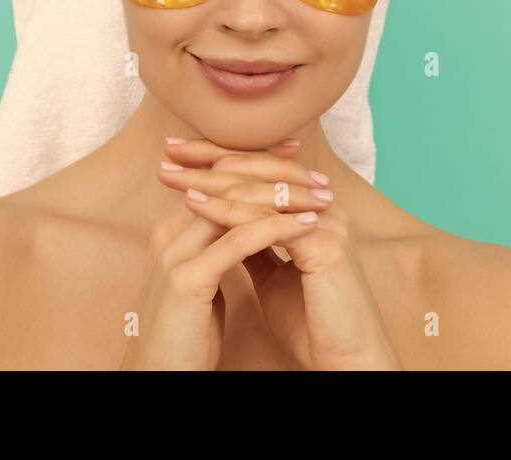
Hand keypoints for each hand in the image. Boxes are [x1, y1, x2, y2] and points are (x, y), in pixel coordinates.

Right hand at [120, 139, 321, 369]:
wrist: (158, 377)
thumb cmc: (184, 337)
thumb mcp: (201, 283)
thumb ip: (215, 252)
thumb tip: (241, 233)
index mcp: (171, 231)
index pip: (216, 182)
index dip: (253, 164)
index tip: (289, 153)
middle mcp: (169, 233)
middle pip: (226, 185)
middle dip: (271, 170)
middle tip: (308, 161)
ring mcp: (175, 254)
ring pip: (237, 207)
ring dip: (284, 196)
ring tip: (320, 192)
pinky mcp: (188, 279)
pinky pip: (241, 242)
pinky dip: (279, 228)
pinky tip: (309, 223)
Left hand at [158, 137, 403, 369]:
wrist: (341, 360)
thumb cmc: (311, 323)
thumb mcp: (273, 276)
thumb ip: (254, 246)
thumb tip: (223, 223)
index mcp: (313, 210)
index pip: (262, 173)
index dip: (220, 163)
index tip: (178, 158)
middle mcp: (323, 207)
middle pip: (260, 171)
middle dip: (210, 161)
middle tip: (169, 150)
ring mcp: (327, 221)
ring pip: (260, 192)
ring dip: (211, 181)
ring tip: (174, 174)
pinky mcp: (324, 243)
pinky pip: (267, 220)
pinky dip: (227, 211)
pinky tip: (195, 205)